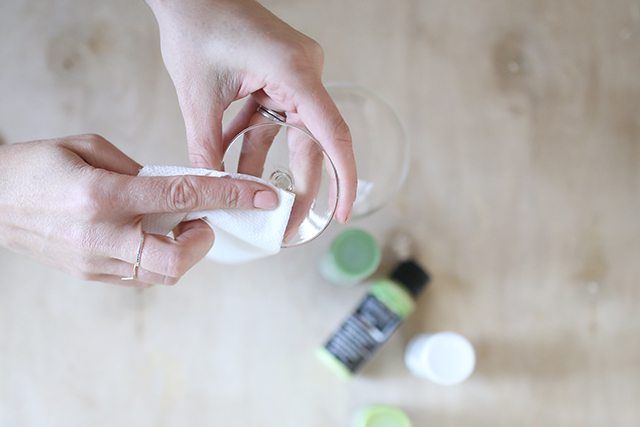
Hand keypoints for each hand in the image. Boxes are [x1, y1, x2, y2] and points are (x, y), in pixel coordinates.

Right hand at [0, 134, 277, 285]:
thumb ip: (139, 170)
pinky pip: (140, 274)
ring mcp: (94, 262)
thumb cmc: (39, 167)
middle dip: (202, 243)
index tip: (260, 196)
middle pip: (175, 260)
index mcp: (103, 195)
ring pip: (160, 274)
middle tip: (200, 221)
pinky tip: (149, 234)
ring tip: (174, 224)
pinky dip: (157, 256)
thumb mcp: (89, 147)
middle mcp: (101, 235)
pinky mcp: (90, 274)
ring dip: (181, 250)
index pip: (181, 197)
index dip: (228, 196)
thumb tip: (177, 187)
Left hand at [146, 0, 355, 222]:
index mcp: (294, 73)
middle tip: (290, 225)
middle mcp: (303, 75)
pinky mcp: (277, 77)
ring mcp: (292, 76)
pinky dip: (252, 140)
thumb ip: (206, 146)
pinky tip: (230, 163)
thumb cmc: (195, 25)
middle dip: (301, 186)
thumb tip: (212, 188)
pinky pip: (272, 118)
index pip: (332, 134)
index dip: (343, 179)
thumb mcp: (197, 95)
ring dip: (268, 165)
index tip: (343, 214)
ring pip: (290, 134)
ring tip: (256, 203)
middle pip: (313, 142)